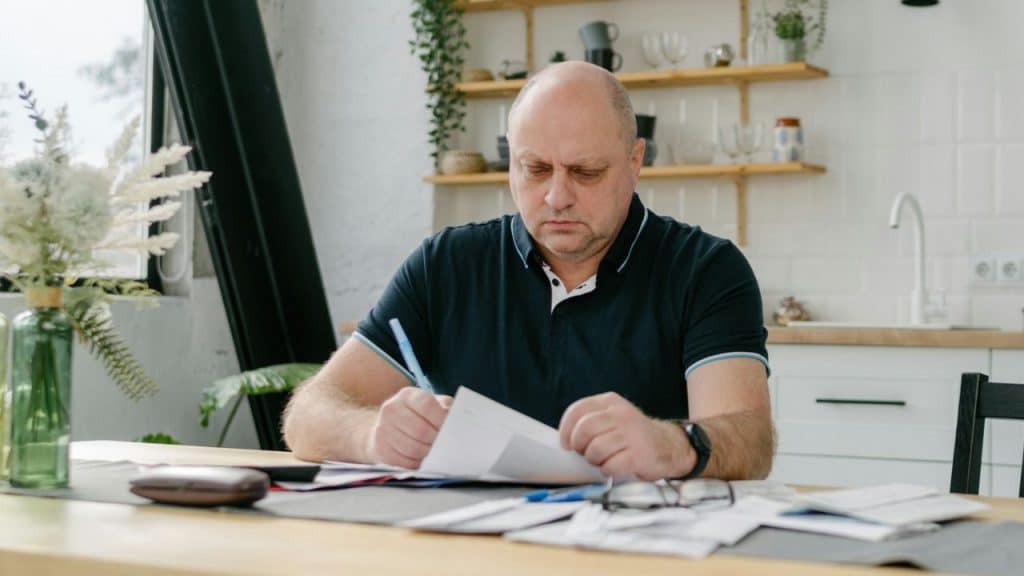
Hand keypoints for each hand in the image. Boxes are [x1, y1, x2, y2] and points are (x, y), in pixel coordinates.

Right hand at [366, 387, 453, 468]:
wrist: (387, 429)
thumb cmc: (418, 417)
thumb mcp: (433, 406)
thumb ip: (447, 410)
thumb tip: (460, 424)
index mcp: (407, 395)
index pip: (427, 405)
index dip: (441, 420)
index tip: (452, 431)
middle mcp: (391, 410)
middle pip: (420, 430)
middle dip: (437, 442)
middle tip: (446, 447)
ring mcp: (382, 430)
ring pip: (412, 449)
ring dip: (428, 455)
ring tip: (435, 454)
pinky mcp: (379, 450)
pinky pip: (403, 463)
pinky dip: (416, 464)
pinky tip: (422, 460)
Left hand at [558, 392, 693, 480]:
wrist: (668, 445)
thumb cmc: (632, 436)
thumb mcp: (612, 419)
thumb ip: (591, 423)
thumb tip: (565, 441)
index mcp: (609, 402)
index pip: (577, 411)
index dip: (566, 430)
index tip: (567, 444)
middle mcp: (620, 414)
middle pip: (584, 430)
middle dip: (580, 447)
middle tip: (586, 454)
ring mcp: (631, 433)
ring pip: (595, 449)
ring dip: (594, 460)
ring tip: (603, 460)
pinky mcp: (639, 454)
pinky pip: (611, 465)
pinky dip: (608, 470)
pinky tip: (615, 467)